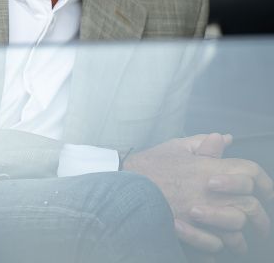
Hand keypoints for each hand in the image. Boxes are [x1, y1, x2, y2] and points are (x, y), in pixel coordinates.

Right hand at [123, 133, 273, 256]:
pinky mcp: (189, 230)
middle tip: (261, 225)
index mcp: (209, 168)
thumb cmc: (148, 166)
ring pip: (236, 228)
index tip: (268, 192)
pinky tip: (217, 244)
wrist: (124, 185)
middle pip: (251, 205)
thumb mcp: (176, 147)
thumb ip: (203, 143)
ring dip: (239, 236)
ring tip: (238, 241)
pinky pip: (215, 243)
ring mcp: (200, 212)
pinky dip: (218, 245)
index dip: (265, 182)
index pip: (250, 172)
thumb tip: (223, 139)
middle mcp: (210, 191)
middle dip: (260, 218)